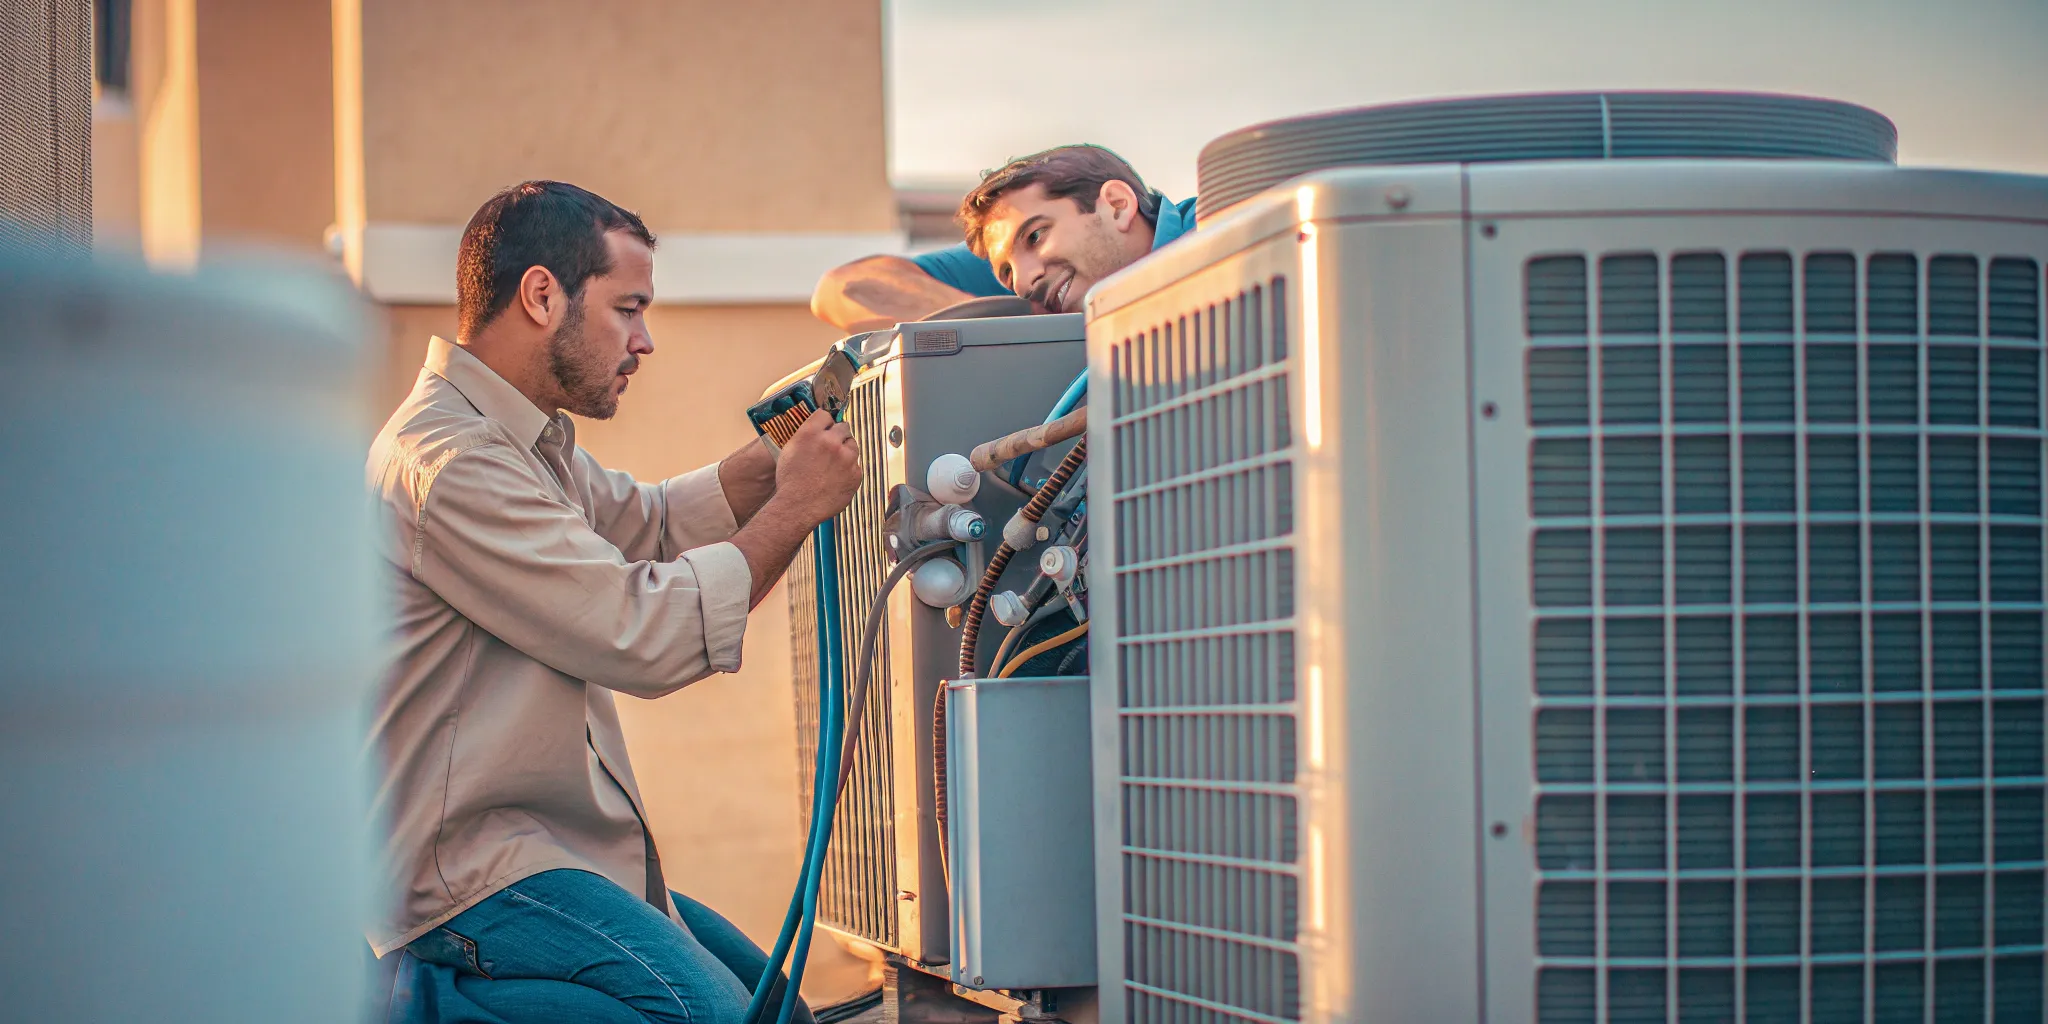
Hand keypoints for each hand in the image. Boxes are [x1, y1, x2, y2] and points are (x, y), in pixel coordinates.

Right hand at [772, 409, 861, 525]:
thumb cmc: (790, 482)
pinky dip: (848, 469)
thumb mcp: (790, 450)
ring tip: (831, 464)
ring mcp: (846, 458)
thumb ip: (805, 434)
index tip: (825, 427)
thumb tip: (817, 426)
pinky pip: (855, 465)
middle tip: (830, 446)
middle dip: (837, 434)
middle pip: (843, 427)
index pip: (825, 414)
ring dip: (845, 451)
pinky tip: (835, 477)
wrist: (798, 507)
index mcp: (811, 433)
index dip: (824, 422)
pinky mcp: (855, 473)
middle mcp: (831, 442)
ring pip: (852, 445)